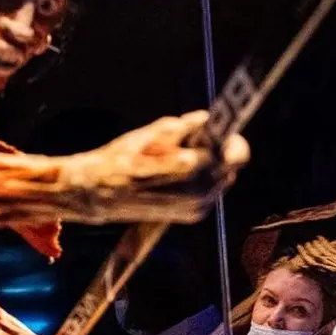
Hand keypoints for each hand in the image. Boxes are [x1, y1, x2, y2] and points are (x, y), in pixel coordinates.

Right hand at [62, 110, 248, 222]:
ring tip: (187, 154)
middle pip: (232, 166)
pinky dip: (204, 179)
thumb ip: (179, 127)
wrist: (100, 195)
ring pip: (223, 179)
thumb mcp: (146, 135)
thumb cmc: (119, 161)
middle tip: (202, 138)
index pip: (235, 152)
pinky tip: (183, 171)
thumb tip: (204, 119)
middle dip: (221, 150)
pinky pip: (211, 192)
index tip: (222, 127)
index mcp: (189, 168)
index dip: (230, 138)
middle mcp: (198, 192)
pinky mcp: (192, 216)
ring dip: (213, 165)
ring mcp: (196, 208)